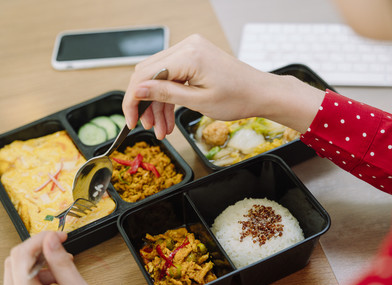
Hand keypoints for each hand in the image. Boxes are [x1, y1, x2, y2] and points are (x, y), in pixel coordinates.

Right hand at [122, 34, 323, 138]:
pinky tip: (168, 119)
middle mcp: (187, 46)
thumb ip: (164, 94)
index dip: (132, 100)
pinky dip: (169, 97)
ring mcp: (191, 50)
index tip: (130, 120)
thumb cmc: (238, 98)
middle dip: (145, 104)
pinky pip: (172, 76)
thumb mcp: (198, 101)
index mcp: (188, 55)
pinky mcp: (195, 57)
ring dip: (158, 105)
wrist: (261, 93)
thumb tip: (136, 91)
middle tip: (147, 127)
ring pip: (159, 77)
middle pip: (149, 74)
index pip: (145, 75)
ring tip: (161, 130)